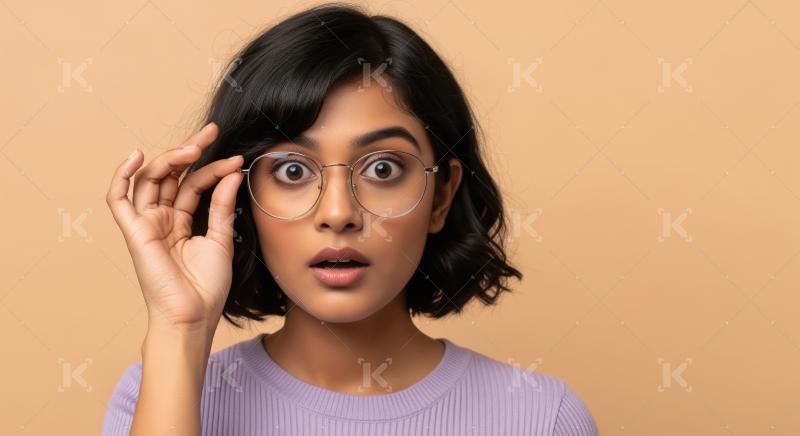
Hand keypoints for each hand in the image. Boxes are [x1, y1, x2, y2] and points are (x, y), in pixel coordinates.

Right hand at [105, 122, 243, 336]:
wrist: (193, 315)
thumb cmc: (208, 286)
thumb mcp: (222, 238)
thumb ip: (223, 205)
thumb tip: (232, 172)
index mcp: (182, 222)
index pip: (194, 185)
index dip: (214, 169)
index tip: (236, 159)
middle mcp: (162, 219)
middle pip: (171, 175)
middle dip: (191, 150)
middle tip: (212, 132)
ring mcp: (147, 224)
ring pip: (150, 179)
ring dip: (170, 158)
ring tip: (195, 147)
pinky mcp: (134, 231)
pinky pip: (118, 199)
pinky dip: (122, 175)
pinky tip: (137, 155)